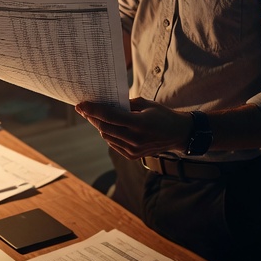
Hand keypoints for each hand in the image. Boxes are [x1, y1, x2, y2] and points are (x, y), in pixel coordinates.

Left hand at [75, 97, 190, 158]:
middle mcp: (135, 139)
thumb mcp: (146, 104)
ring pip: (106, 136)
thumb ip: (126, 104)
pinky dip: (108, 134)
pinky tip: (108, 126)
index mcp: (140, 123)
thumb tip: (106, 104)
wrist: (179, 135)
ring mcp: (133, 150)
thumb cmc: (163, 115)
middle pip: (104, 127)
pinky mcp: (132, 156)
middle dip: (91, 117)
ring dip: (99, 125)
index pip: (109, 116)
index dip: (92, 109)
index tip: (81, 104)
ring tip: (95, 115)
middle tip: (83, 108)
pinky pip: (113, 143)